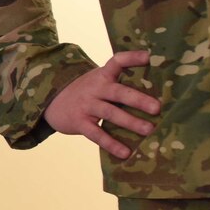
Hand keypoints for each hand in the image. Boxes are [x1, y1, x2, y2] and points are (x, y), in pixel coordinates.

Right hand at [42, 49, 158, 158]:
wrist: (52, 102)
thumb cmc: (87, 92)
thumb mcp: (99, 81)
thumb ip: (120, 83)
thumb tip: (158, 90)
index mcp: (102, 75)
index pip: (117, 62)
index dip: (132, 58)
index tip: (149, 57)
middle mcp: (95, 88)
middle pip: (118, 92)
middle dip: (138, 99)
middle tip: (157, 108)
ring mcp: (86, 105)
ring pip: (110, 113)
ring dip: (130, 122)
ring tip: (149, 130)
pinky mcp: (79, 122)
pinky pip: (96, 134)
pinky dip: (111, 144)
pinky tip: (125, 153)